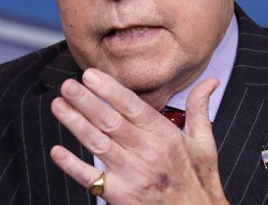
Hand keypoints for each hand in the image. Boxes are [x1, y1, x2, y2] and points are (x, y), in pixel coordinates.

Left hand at [49, 68, 228, 204]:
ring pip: (98, 144)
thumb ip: (200, 109)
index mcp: (166, 137)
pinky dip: (73, 165)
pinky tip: (57, 151)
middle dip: (86, 101)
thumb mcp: (205, 144)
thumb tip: (210, 80)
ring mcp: (133, 175)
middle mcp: (148, 153)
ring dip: (75, 124)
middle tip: (67, 85)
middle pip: (111, 122)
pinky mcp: (121, 196)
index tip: (91, 75)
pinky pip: (91, 179)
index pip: (133, 107)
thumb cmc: (200, 183)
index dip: (110, 90)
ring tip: (58, 106)